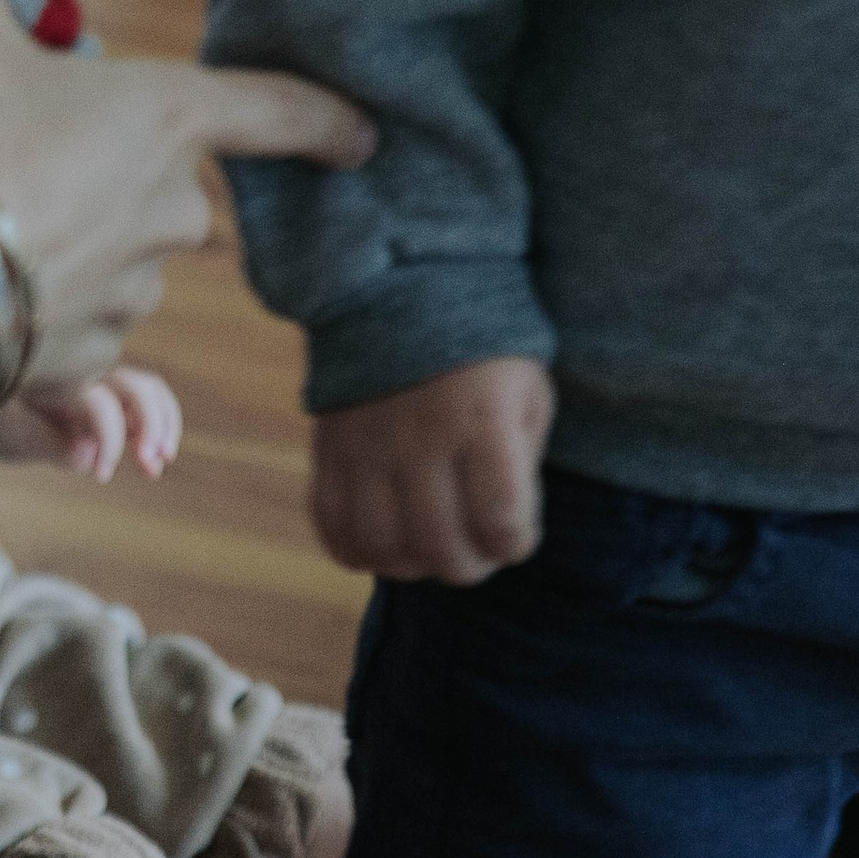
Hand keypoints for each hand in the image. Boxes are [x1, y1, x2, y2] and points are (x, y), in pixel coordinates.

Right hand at [0, 0, 370, 520]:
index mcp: (161, 122)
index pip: (272, 111)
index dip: (322, 118)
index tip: (367, 135)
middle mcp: (169, 210)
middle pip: (171, 190)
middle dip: (120, 181)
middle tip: (34, 163)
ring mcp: (136, 292)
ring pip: (122, 261)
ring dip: (77, 247)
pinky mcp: (92, 363)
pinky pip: (83, 332)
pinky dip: (47, 314)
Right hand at [310, 357, 554, 585]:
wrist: (401, 292)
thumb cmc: (483, 354)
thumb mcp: (528, 394)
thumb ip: (524, 463)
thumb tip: (501, 529)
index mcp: (480, 421)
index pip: (501, 524)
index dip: (515, 545)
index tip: (515, 532)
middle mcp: (419, 439)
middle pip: (442, 549)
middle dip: (471, 565)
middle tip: (477, 549)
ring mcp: (367, 447)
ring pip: (384, 549)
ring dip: (414, 565)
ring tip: (430, 548)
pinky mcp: (329, 450)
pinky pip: (333, 526)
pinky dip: (358, 551)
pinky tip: (384, 540)